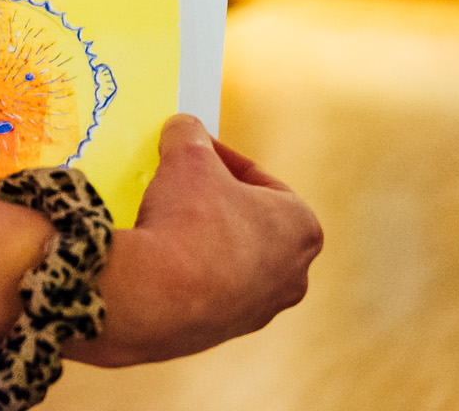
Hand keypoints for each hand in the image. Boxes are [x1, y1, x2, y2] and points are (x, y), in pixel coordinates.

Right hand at [68, 115, 322, 366]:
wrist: (156, 296)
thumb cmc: (189, 224)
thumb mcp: (187, 156)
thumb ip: (189, 134)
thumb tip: (184, 128)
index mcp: (302, 227)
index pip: (260, 179)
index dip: (220, 159)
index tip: (192, 151)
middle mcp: (293, 273)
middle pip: (249, 221)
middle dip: (216, 202)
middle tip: (181, 185)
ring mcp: (261, 308)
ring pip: (230, 258)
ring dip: (202, 238)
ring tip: (165, 220)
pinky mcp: (225, 330)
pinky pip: (208, 289)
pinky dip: (187, 271)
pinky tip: (159, 256)